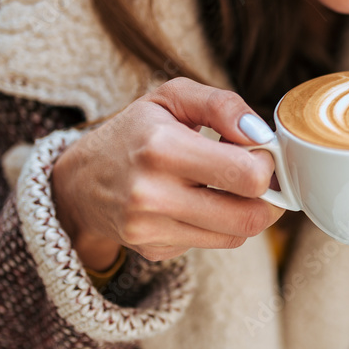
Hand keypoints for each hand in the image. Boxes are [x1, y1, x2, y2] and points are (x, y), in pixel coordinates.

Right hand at [52, 78, 284, 268]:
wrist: (80, 181)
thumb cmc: (135, 132)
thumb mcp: (171, 98)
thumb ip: (221, 105)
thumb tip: (261, 134)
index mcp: (161, 148)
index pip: (247, 176)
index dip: (266, 164)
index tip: (258, 152)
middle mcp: (152, 194)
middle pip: (249, 217)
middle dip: (268, 197)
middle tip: (258, 176)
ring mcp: (151, 229)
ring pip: (237, 235)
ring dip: (247, 212)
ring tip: (232, 187)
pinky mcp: (154, 250)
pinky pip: (213, 244)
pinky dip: (220, 225)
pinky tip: (201, 203)